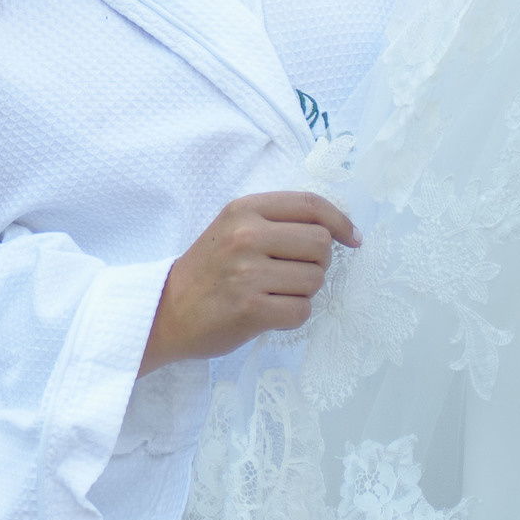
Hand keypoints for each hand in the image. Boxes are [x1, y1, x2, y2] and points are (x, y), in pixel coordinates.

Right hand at [140, 191, 358, 372]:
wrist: (166, 310)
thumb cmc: (209, 270)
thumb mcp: (233, 228)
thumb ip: (276, 221)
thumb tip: (337, 227)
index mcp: (244, 209)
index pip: (311, 204)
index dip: (340, 221)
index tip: (352, 238)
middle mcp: (247, 236)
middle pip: (321, 244)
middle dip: (317, 262)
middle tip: (292, 272)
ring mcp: (248, 273)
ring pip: (315, 280)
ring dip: (304, 291)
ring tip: (274, 291)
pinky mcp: (251, 309)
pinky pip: (302, 311)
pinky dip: (293, 314)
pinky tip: (270, 311)